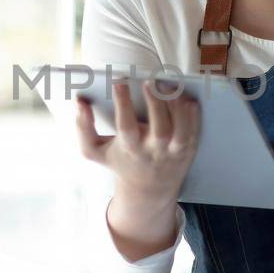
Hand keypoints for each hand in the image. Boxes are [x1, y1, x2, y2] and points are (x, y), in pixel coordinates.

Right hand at [74, 79, 199, 203]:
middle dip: (155, 103)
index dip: (122, 103)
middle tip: (149, 81)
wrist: (147, 190)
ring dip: (177, 109)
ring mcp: (172, 153)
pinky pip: (194, 134)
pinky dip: (193, 118)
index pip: (126, 126)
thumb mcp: (94, 151)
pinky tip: (189, 100)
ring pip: (180, 132)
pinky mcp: (187, 151)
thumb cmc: (120, 161)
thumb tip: (79, 102)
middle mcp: (153, 152)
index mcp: (130, 149)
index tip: (119, 81)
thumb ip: (82, 127)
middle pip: (159, 129)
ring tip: (170, 87)